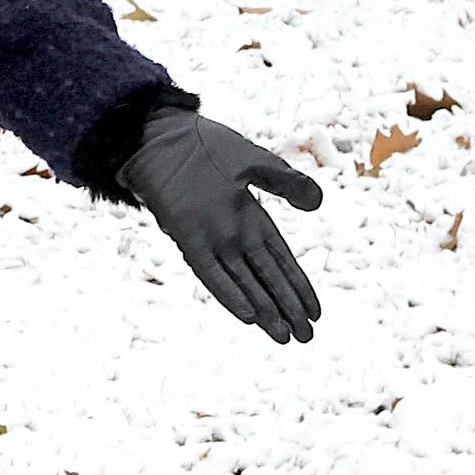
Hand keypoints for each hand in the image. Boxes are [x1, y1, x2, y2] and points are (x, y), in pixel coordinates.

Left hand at [117, 107, 321, 342]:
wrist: (158, 137)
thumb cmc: (203, 145)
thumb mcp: (253, 160)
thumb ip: (285, 182)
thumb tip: (317, 203)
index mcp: (253, 218)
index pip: (283, 261)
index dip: (300, 287)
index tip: (317, 313)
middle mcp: (234, 234)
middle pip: (268, 279)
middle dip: (288, 309)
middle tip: (306, 338)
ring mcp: (211, 239)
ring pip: (244, 282)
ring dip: (264, 310)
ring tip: (284, 337)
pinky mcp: (187, 238)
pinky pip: (211, 272)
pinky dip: (229, 294)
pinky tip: (247, 317)